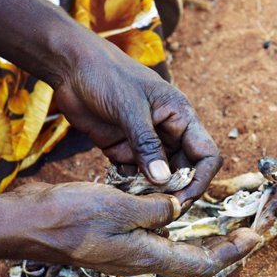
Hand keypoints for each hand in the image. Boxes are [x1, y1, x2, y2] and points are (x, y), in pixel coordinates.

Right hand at [15, 182, 258, 276]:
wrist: (26, 223)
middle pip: (192, 257)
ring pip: (174, 246)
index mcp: (146, 256)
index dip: (230, 253)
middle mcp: (140, 257)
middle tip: (244, 229)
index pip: (200, 263)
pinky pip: (153, 233)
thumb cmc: (68, 218)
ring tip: (217, 217)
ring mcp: (127, 249)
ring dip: (198, 234)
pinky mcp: (115, 237)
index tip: (253, 238)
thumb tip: (176, 207)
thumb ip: (154, 208)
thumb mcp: (118, 207)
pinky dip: (171, 221)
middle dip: (222, 245)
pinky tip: (173, 204)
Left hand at [53, 34, 221, 204]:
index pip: (206, 154)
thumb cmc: (105, 74)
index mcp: (180, 117)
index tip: (182, 198)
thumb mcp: (128, 107)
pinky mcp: (123, 149)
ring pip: (160, 178)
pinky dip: (130, 188)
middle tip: (159, 211)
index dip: (200, 179)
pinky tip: (118, 195)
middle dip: (176, 192)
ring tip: (137, 207)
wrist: (70, 66)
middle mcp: (168, 132)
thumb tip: (163, 180)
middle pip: (185, 171)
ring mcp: (146, 143)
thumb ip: (146, 144)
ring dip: (152, 193)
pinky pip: (134, 176)